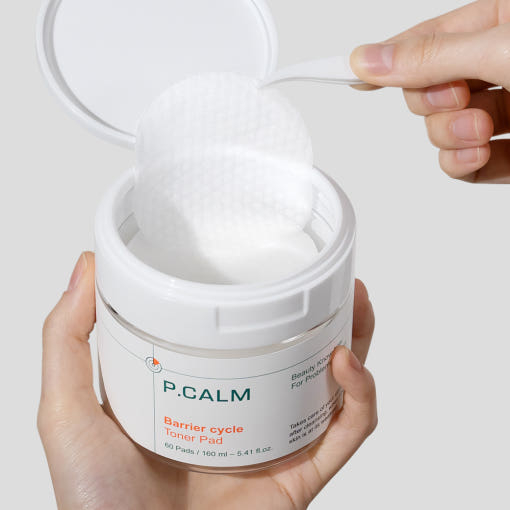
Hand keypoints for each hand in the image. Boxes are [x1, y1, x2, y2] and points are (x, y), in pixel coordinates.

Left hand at [38, 252, 376, 509]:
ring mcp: (275, 444)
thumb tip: (88, 267)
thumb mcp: (69, 411)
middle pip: (296, 354)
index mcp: (199, 392)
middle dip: (323, 315)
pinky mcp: (301, 475)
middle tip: (332, 281)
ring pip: (334, 386)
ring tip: (355, 307)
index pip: (238, 336)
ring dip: (355, 343)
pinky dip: (360, 397)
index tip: (263, 264)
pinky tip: (345, 364)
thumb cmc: (98, 506)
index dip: (257, 300)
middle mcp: (242, 414)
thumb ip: (67, 339)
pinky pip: (346, 432)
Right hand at [351, 0, 509, 183]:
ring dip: (450, 136)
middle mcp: (500, 66)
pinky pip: (463, 163)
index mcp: (501, 22)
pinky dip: (461, 165)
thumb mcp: (502, 49)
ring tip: (479, 131)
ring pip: (441, 129)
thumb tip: (370, 60)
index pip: (426, 39)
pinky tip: (477, 157)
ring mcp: (506, 111)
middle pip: (428, 89)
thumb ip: (432, 57)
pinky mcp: (509, 152)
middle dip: (435, 103)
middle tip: (458, 99)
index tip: (346, 73)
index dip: (386, 58)